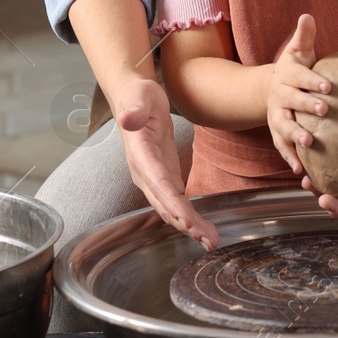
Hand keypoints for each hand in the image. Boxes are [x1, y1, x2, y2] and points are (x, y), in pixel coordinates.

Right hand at [115, 76, 218, 251]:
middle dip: (186, 224)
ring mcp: (153, 178)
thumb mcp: (138, 96)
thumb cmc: (137, 96)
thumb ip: (134, 109)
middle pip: (165, 204)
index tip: (187, 221)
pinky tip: (203, 228)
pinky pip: (176, 201)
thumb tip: (126, 118)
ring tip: (211, 241)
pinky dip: (189, 216)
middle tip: (208, 241)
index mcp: (140, 156)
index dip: (172, 204)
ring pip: (171, 208)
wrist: (134, 99)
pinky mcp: (164, 177)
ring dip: (190, 226)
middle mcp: (144, 173)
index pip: (158, 183)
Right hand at [265, 14, 329, 174]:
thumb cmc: (294, 70)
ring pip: (284, 127)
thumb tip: (307, 15)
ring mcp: (277, 117)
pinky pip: (283, 148)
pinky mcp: (278, 134)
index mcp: (287, 76)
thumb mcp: (297, 51)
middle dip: (307, 106)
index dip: (312, 81)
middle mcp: (279, 97)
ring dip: (295, 136)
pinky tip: (301, 172)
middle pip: (292, 102)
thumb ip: (304, 36)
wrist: (268, 91)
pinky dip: (291, 159)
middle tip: (324, 111)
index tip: (328, 87)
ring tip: (309, 145)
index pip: (300, 77)